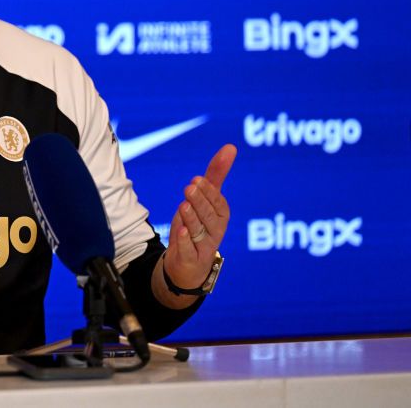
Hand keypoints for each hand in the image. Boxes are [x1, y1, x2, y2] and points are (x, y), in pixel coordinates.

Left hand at [160, 144, 235, 302]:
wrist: (188, 264)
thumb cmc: (199, 226)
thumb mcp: (204, 200)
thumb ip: (216, 176)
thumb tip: (230, 147)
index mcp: (220, 217)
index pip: (219, 204)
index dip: (210, 193)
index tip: (197, 179)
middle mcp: (215, 232)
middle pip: (210, 217)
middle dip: (201, 202)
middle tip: (190, 187)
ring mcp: (204, 248)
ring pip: (200, 233)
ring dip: (192, 219)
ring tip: (184, 205)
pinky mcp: (190, 260)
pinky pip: (189, 251)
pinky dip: (186, 242)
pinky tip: (181, 232)